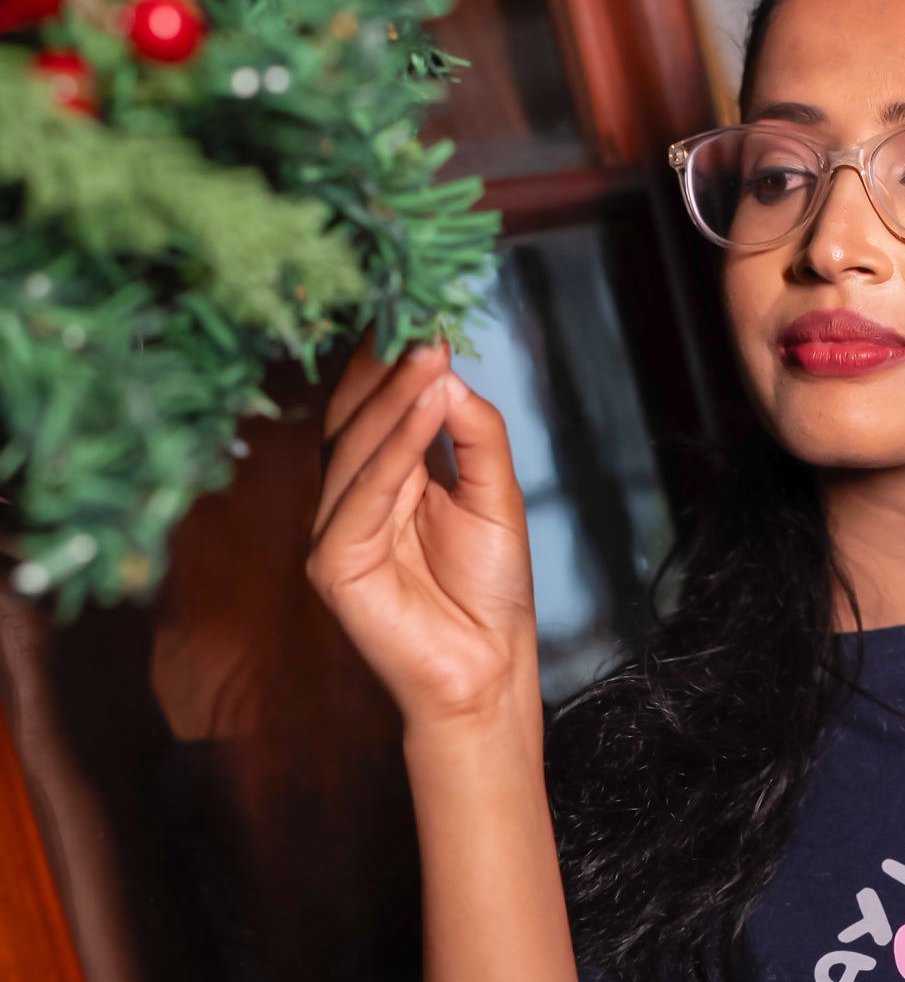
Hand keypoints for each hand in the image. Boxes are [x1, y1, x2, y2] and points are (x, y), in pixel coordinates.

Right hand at [307, 334, 538, 731]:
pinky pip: (363, 493)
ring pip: (355, 448)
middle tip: (418, 319)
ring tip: (428, 352)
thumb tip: (445, 368)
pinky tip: (427, 405)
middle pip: (354, 419)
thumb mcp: (495, 493)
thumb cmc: (490, 591)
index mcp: (384, 481)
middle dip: (385, 367)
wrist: (490, 670)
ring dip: (394, 396)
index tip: (418, 311)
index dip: (390, 362)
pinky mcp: (332, 562)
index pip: (374, 409)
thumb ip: (473, 432)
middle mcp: (351, 500)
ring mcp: (335, 530)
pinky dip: (395, 447)